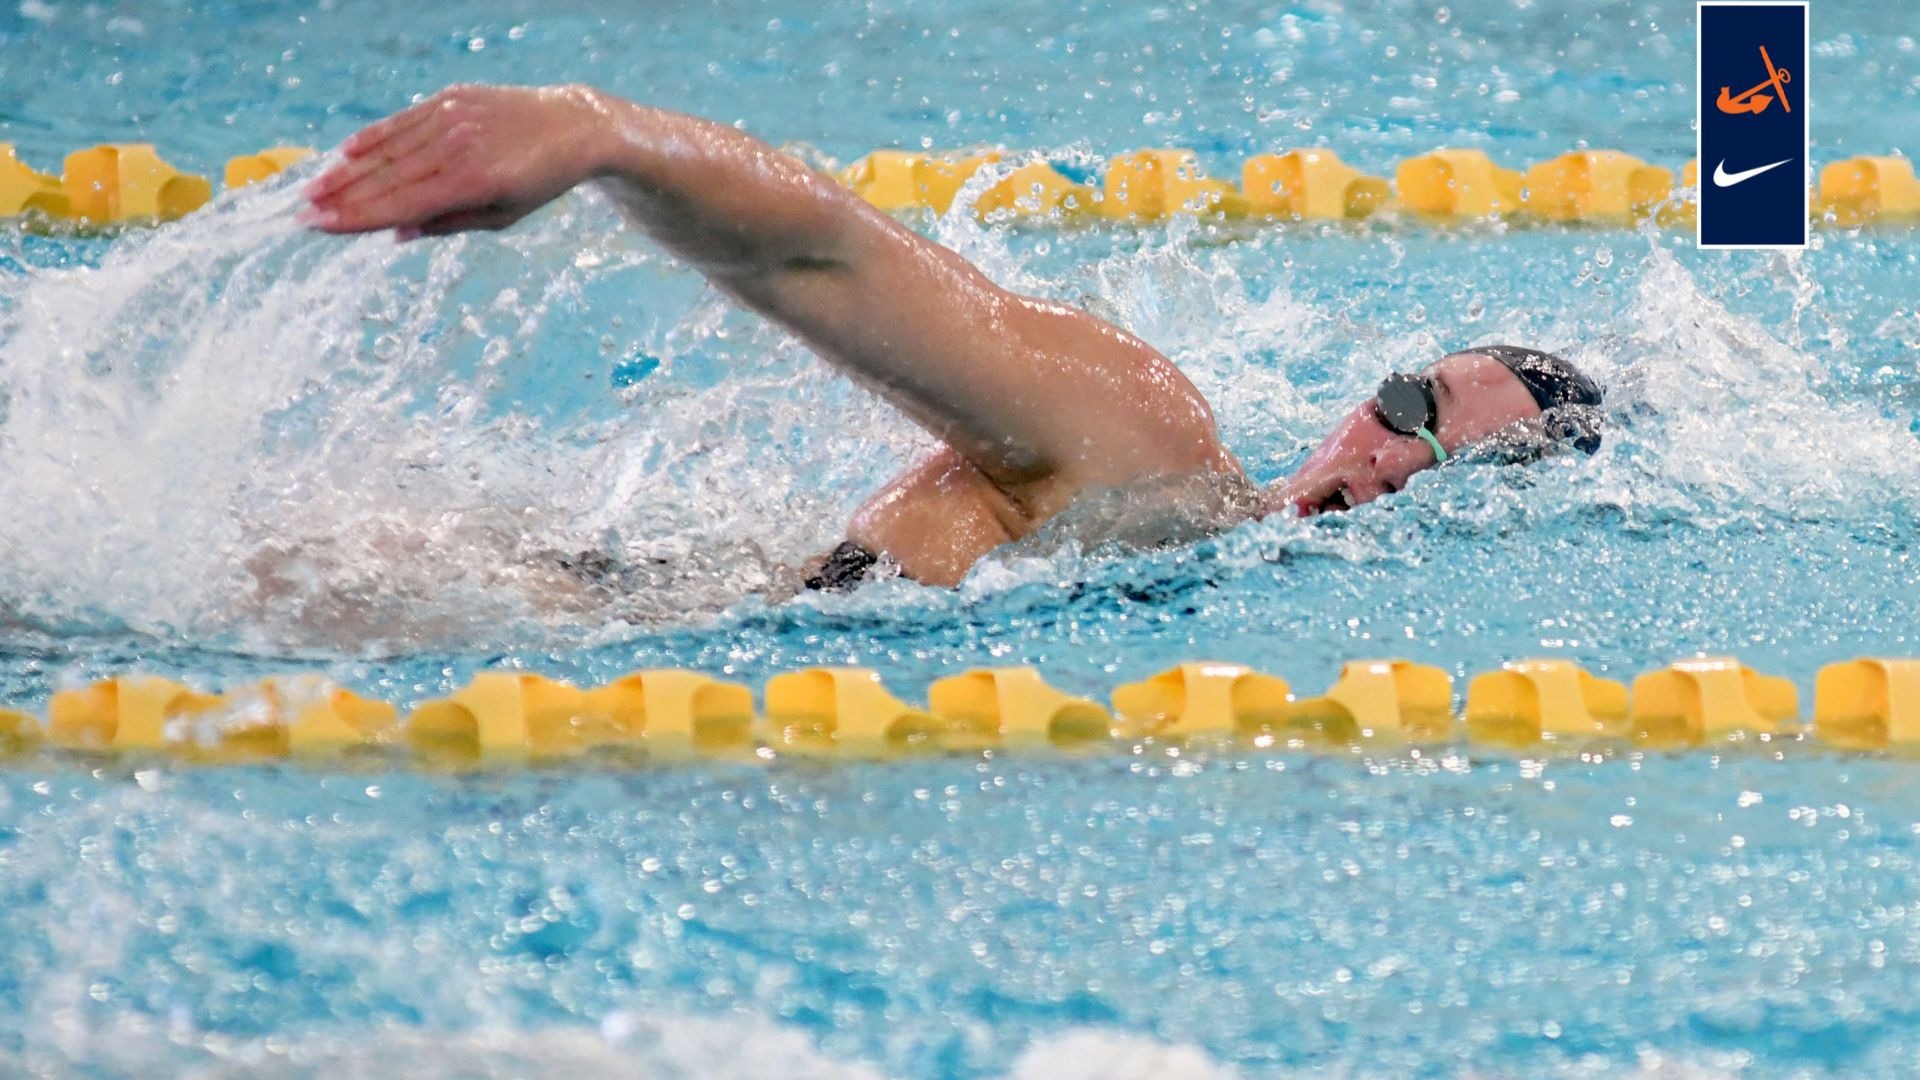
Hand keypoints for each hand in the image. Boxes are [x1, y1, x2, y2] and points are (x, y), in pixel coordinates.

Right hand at [299, 84, 612, 237]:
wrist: (573, 126)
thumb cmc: (539, 182)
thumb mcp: (503, 215)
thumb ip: (448, 223)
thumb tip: (395, 233)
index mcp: (474, 182)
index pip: (402, 203)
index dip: (357, 216)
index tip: (321, 227)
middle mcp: (459, 146)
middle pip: (388, 176)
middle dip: (342, 196)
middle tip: (303, 214)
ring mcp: (453, 117)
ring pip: (390, 147)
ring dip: (348, 169)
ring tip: (315, 189)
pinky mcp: (452, 98)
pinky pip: (405, 120)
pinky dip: (374, 136)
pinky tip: (346, 152)